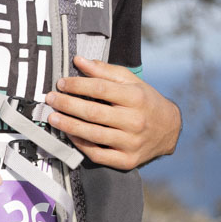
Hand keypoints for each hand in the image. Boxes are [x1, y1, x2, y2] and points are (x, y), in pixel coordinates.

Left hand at [44, 56, 180, 169]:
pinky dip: (80, 145)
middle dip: (67, 104)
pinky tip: (69, 135)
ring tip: (53, 118)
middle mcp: (135, 120)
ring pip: (93, 134)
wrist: (169, 129)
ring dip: (68, 125)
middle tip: (51, 99)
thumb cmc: (145, 101)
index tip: (61, 83)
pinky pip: (98, 154)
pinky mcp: (127, 160)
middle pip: (94, 112)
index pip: (101, 88)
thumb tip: (79, 60)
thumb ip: (104, 70)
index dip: (78, 85)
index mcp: (136, 97)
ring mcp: (131, 143)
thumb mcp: (131, 81)